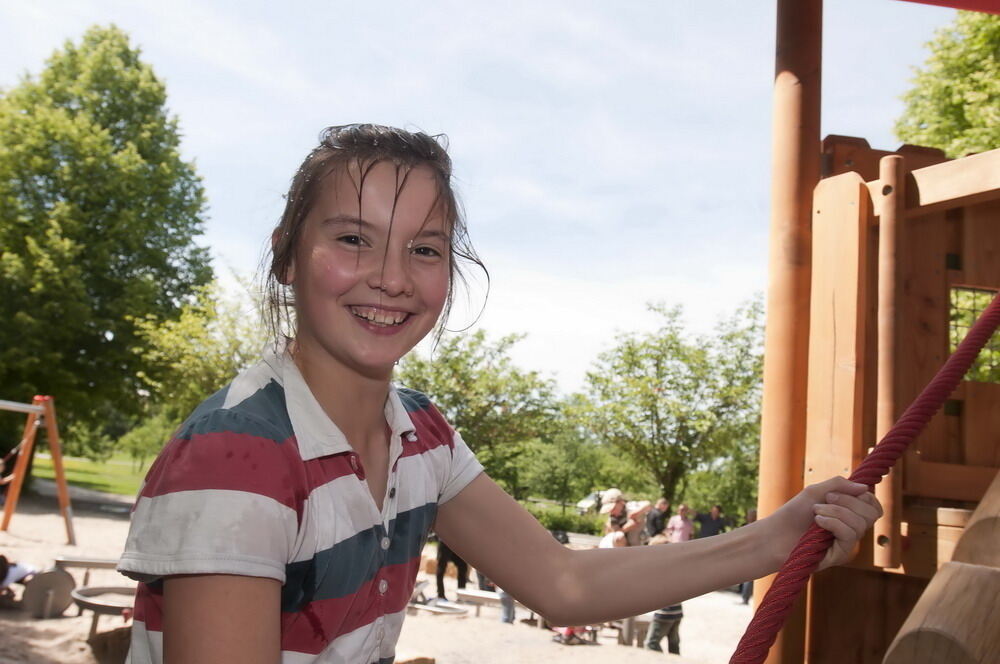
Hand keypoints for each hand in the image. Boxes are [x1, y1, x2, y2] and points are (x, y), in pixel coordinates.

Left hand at [764, 476, 882, 570]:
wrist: (774, 535)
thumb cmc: (794, 513)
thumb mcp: (816, 492)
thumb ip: (840, 485)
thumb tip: (865, 488)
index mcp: (850, 515)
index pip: (874, 507)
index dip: (863, 497)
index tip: (836, 492)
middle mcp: (852, 530)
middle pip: (872, 514)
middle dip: (848, 501)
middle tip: (825, 499)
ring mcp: (847, 544)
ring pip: (860, 524)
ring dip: (836, 511)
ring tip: (816, 512)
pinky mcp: (840, 555)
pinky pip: (849, 535)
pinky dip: (833, 522)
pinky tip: (817, 522)